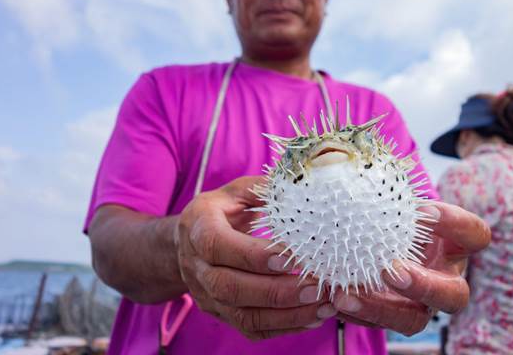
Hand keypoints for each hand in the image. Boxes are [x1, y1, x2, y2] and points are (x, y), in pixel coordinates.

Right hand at [174, 176, 336, 339]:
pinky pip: (251, 328)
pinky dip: (284, 327)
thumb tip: (304, 183)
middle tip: (316, 287)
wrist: (188, 242)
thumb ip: (264, 189)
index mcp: (198, 228)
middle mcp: (197, 266)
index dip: (253, 255)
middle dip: (277, 292)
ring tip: (324, 306)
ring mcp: (207, 295)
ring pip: (243, 315)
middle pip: (231, 287)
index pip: (219, 246)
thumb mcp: (236, 192)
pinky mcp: (221, 314)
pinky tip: (313, 318)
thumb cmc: (221, 211)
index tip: (290, 257)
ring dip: (287, 315)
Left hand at [332, 202, 490, 334]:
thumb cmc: (393, 214)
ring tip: (343, 295)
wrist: (380, 239)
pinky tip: (331, 298)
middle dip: (424, 285)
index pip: (475, 235)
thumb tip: (341, 161)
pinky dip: (354, 312)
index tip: (423, 210)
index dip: (456, 224)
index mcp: (454, 246)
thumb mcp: (396, 202)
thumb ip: (384, 192)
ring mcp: (420, 305)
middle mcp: (445, 279)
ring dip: (379, 308)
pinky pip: (378, 324)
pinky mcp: (393, 318)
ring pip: (414, 321)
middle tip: (390, 270)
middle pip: (454, 295)